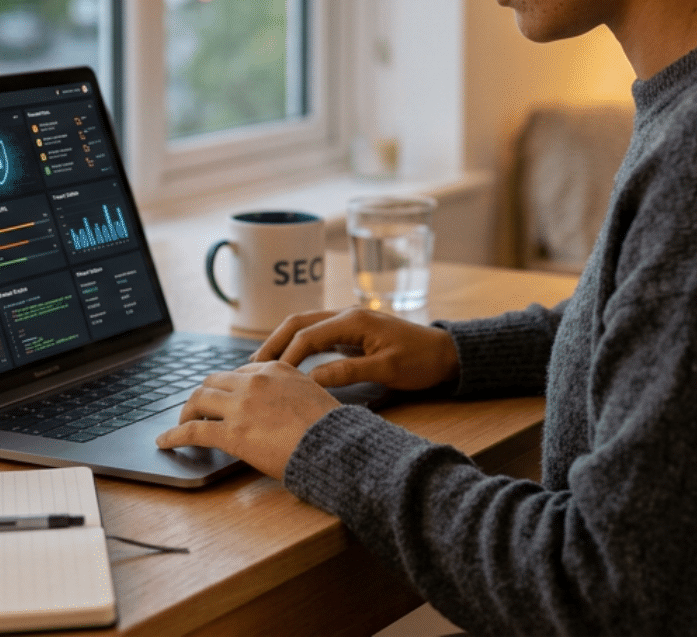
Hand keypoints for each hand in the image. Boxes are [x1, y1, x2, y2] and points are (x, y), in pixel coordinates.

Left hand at [153, 362, 338, 479]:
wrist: (336, 446)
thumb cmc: (331, 429)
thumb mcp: (313, 395)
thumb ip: (291, 392)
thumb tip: (279, 407)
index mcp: (276, 369)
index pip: (239, 372)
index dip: (227, 388)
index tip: (223, 399)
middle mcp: (254, 381)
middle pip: (213, 382)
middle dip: (202, 397)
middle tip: (197, 412)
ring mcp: (241, 405)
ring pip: (197, 400)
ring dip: (185, 412)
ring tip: (180, 425)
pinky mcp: (232, 432)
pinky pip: (193, 430)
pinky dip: (174, 435)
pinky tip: (165, 442)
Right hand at [252, 307, 459, 391]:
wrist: (445, 353)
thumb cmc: (420, 361)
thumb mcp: (386, 369)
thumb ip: (348, 372)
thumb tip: (311, 380)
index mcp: (353, 320)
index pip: (307, 335)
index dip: (286, 356)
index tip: (269, 378)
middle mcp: (346, 315)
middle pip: (298, 323)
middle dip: (273, 343)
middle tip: (251, 367)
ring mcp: (348, 322)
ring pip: (305, 326)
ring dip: (282, 342)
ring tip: (261, 365)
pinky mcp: (351, 332)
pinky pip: (316, 334)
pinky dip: (298, 345)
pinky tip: (287, 362)